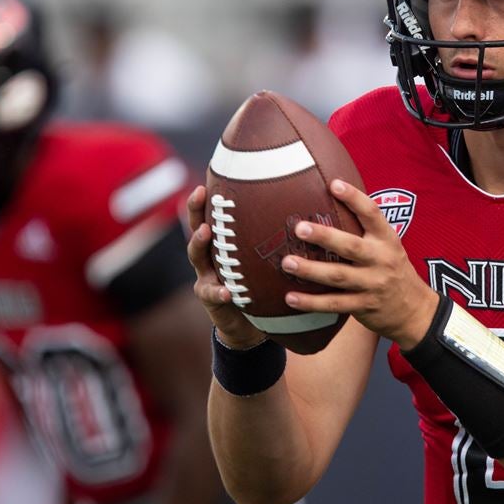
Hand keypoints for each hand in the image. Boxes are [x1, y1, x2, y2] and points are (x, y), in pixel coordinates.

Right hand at [185, 185, 266, 348]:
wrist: (248, 324)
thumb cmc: (262, 285)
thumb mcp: (266, 261)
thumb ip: (275, 241)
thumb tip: (307, 209)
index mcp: (224, 244)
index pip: (213, 215)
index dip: (210, 197)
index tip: (210, 179)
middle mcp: (210, 256)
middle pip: (198, 227)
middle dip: (196, 210)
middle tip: (200, 194)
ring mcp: (206, 276)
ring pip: (197, 256)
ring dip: (200, 243)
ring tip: (206, 232)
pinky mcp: (211, 298)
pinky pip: (212, 292)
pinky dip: (218, 290)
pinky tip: (226, 290)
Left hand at [280, 179, 438, 348]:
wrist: (414, 310)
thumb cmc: (392, 269)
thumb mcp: (387, 245)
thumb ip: (365, 229)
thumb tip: (330, 200)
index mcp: (386, 239)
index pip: (372, 214)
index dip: (354, 198)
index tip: (334, 184)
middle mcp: (381, 260)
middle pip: (351, 246)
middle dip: (324, 237)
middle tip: (299, 228)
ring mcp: (372, 284)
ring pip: (338, 276)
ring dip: (311, 270)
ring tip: (288, 262)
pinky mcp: (363, 306)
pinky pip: (334, 304)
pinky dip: (312, 302)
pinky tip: (291, 297)